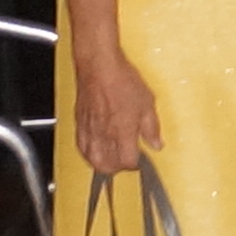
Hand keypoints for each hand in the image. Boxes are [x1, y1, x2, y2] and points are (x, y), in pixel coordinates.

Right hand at [70, 46, 163, 173]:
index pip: (127, 161)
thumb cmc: (122, 80)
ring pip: (92, 160)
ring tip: (112, 161)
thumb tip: (156, 143)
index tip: (141, 160)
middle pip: (107, 166)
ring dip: (103, 165)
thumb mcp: (147, 102)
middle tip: (127, 162)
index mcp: (122, 132)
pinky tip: (95, 151)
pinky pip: (81, 147)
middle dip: (119, 169)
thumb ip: (151, 127)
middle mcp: (104, 135)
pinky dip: (88, 154)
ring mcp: (89, 130)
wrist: (99, 66)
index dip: (136, 164)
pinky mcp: (79, 124)